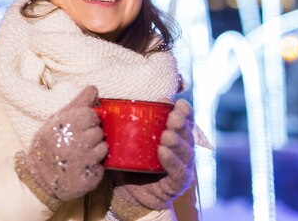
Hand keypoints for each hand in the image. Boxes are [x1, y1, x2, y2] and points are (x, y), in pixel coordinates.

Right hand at [15, 85, 107, 209]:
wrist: (37, 177)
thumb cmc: (49, 143)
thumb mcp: (57, 119)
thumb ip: (78, 103)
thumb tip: (94, 88)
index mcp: (65, 125)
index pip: (91, 115)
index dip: (88, 120)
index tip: (78, 126)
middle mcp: (73, 142)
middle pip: (99, 131)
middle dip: (91, 135)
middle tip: (78, 141)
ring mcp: (81, 162)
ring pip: (103, 148)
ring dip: (95, 150)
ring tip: (80, 153)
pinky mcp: (87, 179)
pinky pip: (102, 166)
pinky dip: (95, 166)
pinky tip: (82, 165)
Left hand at [109, 99, 194, 219]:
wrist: (130, 195)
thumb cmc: (131, 163)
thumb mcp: (130, 141)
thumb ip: (127, 124)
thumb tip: (111, 103)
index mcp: (174, 136)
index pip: (184, 121)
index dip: (185, 112)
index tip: (179, 103)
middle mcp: (182, 151)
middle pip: (187, 135)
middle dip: (181, 124)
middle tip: (173, 117)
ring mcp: (182, 168)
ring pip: (185, 152)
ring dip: (177, 142)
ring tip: (166, 135)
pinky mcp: (177, 184)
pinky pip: (178, 172)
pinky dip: (171, 161)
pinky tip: (163, 152)